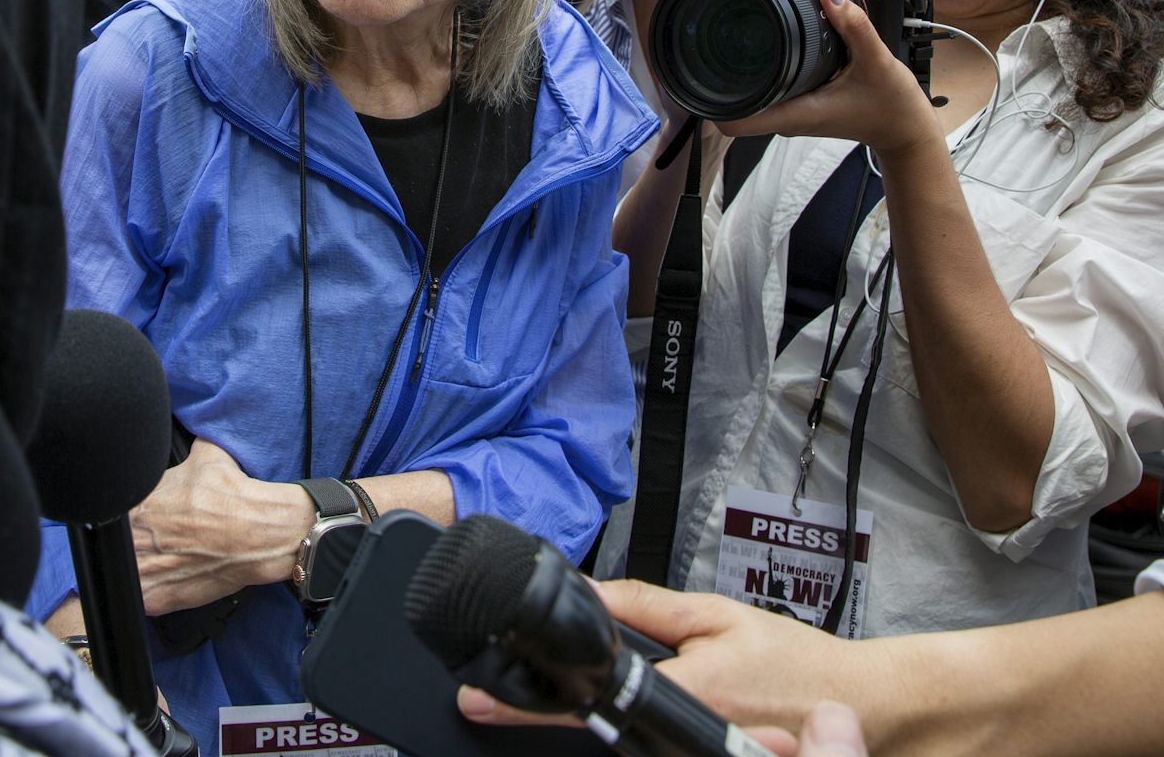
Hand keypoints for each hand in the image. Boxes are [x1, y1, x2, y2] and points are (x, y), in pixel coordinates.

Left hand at [129, 438, 310, 616]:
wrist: (259, 534)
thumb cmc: (233, 497)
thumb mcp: (207, 455)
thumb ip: (187, 450)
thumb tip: (189, 436)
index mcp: (136, 503)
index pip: (115, 514)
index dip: (133, 518)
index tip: (151, 521)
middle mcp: (132, 537)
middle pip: (120, 544)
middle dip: (137, 542)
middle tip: (163, 540)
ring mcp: (141, 571)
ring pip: (125, 573)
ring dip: (141, 567)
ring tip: (167, 560)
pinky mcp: (154, 598)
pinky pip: (139, 600)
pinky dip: (152, 592)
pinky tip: (171, 579)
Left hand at [452, 580, 855, 740]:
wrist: (855, 708)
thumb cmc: (794, 662)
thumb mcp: (715, 614)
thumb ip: (644, 604)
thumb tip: (587, 591)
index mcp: (681, 693)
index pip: (585, 701)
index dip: (525, 703)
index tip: (477, 698)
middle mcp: (676, 736)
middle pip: (591, 729)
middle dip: (545, 709)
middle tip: (496, 692)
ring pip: (616, 741)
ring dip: (585, 717)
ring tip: (556, 691)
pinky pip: (643, 749)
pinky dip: (620, 727)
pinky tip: (614, 707)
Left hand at [714, 0, 936, 156]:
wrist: (907, 131)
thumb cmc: (892, 108)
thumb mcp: (878, 64)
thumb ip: (855, 28)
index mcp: (791, 113)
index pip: (730, 121)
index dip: (705, 98)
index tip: (695, 63)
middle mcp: (782, 115)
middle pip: (729, 98)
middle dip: (711, 65)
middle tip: (701, 22)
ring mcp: (787, 109)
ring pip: (745, 89)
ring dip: (731, 61)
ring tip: (722, 21)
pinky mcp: (796, 100)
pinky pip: (765, 82)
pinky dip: (757, 60)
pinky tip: (759, 35)